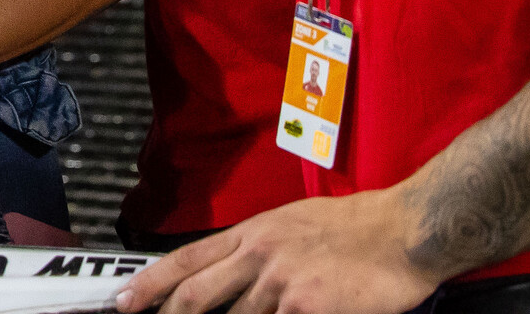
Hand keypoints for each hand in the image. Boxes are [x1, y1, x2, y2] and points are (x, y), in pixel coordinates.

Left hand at [113, 190, 435, 313]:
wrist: (404, 230)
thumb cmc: (357, 227)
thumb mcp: (292, 225)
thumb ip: (257, 249)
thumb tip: (228, 272)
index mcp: (253, 232)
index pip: (187, 259)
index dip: (151, 283)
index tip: (125, 302)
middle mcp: (259, 255)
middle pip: (197, 294)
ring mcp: (282, 283)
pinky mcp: (308, 307)